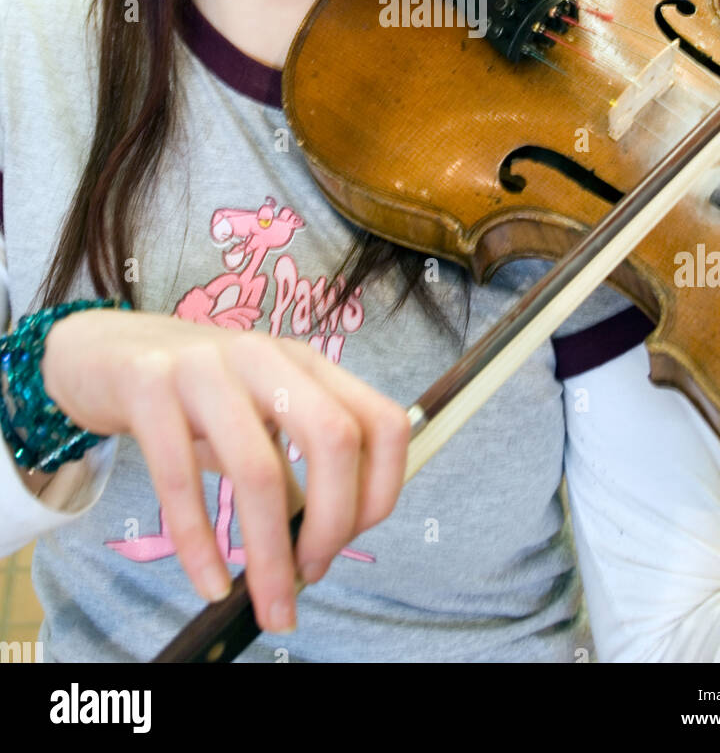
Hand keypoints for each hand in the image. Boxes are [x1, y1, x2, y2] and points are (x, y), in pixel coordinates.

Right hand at [41, 308, 409, 632]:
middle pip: (334, 438)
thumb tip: (318, 548)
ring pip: (256, 469)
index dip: (381, 490)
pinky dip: (199, 545)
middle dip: (334, 523)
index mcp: (304, 363)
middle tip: (310, 574)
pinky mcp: (148, 386)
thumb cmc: (190, 396)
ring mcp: (205, 366)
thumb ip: (291, 470)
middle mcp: (264, 356)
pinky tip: (210, 583)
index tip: (351, 540)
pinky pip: (178, 479)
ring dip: (269, 554)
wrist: (100, 350)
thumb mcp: (253, 417)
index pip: (382, 421)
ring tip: (270, 604)